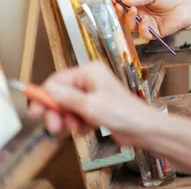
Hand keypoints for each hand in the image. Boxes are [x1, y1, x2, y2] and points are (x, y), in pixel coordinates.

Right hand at [29, 62, 160, 146]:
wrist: (143, 129)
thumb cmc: (123, 113)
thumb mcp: (90, 106)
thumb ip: (67, 98)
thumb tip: (47, 89)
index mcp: (90, 72)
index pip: (57, 80)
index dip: (45, 96)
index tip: (36, 113)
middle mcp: (91, 80)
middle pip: (61, 94)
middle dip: (57, 112)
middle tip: (55, 127)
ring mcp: (94, 93)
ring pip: (68, 106)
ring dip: (70, 119)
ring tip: (79, 128)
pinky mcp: (97, 107)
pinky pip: (78, 114)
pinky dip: (80, 123)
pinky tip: (89, 129)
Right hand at [117, 0, 190, 40]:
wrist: (186, 6)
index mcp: (140, 7)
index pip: (124, 8)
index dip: (117, 5)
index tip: (111, 0)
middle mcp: (141, 17)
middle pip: (124, 19)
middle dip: (120, 13)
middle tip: (119, 6)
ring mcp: (148, 26)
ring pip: (131, 28)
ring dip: (130, 20)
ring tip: (135, 10)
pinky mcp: (155, 33)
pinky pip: (144, 34)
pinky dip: (142, 28)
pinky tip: (145, 20)